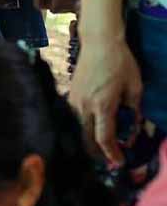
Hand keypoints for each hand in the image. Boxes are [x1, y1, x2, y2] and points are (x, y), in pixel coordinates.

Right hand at [70, 35, 142, 166]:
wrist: (99, 42)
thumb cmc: (120, 63)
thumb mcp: (135, 88)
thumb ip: (134, 111)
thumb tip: (134, 131)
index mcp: (102, 106)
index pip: (104, 138)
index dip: (112, 153)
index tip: (120, 163)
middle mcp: (84, 106)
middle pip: (86, 138)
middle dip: (97, 152)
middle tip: (109, 159)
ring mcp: (74, 100)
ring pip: (78, 129)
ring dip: (89, 140)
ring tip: (101, 146)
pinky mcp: (70, 95)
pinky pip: (75, 118)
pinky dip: (83, 128)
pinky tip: (91, 128)